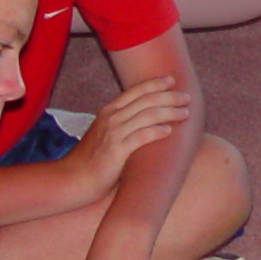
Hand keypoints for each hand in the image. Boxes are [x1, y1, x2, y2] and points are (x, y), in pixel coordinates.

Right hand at [68, 77, 190, 202]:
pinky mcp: (117, 151)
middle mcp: (111, 118)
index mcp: (109, 111)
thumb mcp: (105, 135)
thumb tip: (143, 122)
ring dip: (169, 112)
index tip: (171, 80)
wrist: (73, 178)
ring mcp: (114, 133)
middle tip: (187, 97)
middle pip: (146, 100)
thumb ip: (121, 125)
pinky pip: (141, 136)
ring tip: (185, 113)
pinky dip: (157, 131)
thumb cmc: (92, 160)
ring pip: (148, 115)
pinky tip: (169, 131)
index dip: (155, 84)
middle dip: (169, 96)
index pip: (136, 91)